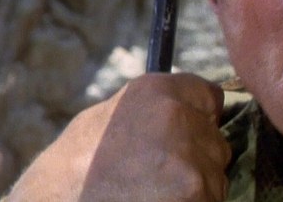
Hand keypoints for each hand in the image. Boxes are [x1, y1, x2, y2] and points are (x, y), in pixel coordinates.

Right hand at [6, 73, 230, 200]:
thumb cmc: (67, 178)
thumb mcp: (97, 124)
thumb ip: (144, 111)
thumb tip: (175, 108)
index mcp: (154, 93)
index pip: (208, 97)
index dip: (199, 119)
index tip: (189, 137)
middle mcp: (178, 119)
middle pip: (214, 142)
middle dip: (195, 160)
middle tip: (154, 179)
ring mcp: (191, 161)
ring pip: (215, 177)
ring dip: (194, 190)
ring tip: (149, 197)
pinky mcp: (196, 196)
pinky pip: (211, 200)